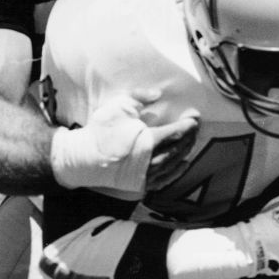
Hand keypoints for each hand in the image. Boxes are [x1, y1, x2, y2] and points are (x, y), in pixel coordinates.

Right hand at [50, 89, 197, 192]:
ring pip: (175, 162)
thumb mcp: (119, 106)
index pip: (177, 131)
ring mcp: (148, 175)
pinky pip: (166, 178)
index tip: (195, 117)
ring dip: (185, 151)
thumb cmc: (101, 130)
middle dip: (190, 136)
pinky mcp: (142, 184)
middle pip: (179, 147)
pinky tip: (183, 163)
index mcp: (149, 140)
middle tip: (196, 127)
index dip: (189, 124)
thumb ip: (140, 97)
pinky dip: (177, 170)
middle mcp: (152, 160)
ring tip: (191, 141)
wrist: (83, 158)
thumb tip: (158, 93)